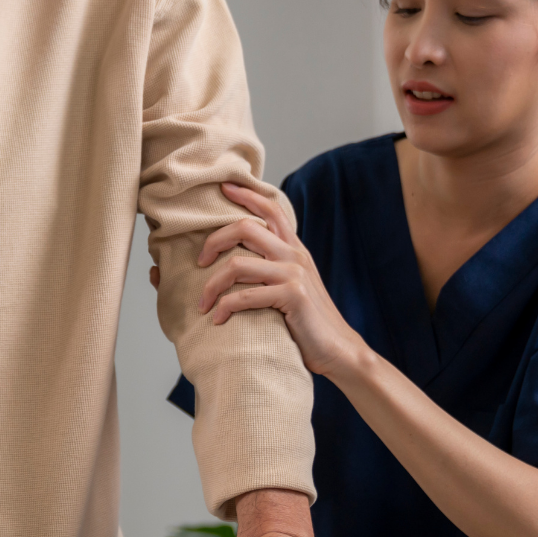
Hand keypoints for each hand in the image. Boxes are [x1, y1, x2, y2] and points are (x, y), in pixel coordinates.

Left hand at [199, 183, 368, 378]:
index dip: (246, 194)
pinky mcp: (292, 296)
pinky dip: (225, 308)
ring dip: (211, 285)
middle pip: (245, 228)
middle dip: (214, 241)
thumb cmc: (308, 323)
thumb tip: (242, 263)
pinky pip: (245, 296)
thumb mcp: (294, 287)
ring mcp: (294, 274)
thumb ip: (275, 269)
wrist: (338, 350)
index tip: (224, 186)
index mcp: (295, 249)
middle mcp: (294, 255)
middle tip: (199, 262)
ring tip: (203, 303)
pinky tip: (218, 320)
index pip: (270, 210)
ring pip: (237, 264)